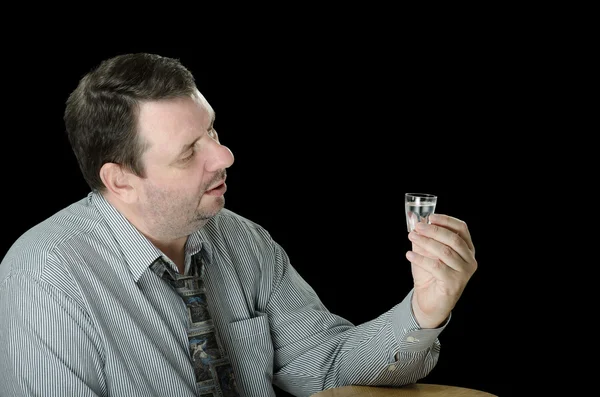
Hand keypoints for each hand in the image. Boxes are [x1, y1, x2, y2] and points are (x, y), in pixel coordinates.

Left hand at [406, 214, 476, 328]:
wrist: (428, 300)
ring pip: (445, 252)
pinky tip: (410, 255)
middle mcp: (469, 260)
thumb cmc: (429, 274)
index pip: (461, 229)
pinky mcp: (454, 283)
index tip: (430, 217)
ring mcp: (464, 272)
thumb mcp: (425, 251)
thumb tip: (413, 217)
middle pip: (453, 239)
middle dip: (433, 231)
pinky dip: (421, 259)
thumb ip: (422, 235)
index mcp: (466, 248)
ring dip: (426, 242)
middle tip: (417, 228)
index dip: (446, 221)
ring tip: (412, 237)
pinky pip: (436, 267)